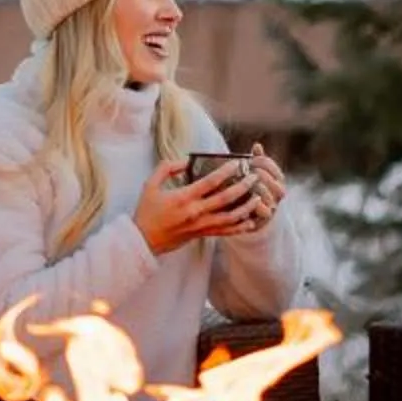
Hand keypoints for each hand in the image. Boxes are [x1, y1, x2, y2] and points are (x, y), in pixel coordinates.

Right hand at [136, 158, 259, 253]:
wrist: (143, 240)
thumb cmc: (147, 211)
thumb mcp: (151, 184)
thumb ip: (167, 168)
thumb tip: (185, 161)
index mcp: (183, 197)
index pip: (210, 182)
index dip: (226, 171)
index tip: (237, 163)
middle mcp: (195, 212)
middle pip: (225, 198)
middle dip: (243, 186)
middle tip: (254, 177)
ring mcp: (200, 225)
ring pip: (230, 217)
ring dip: (246, 207)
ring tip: (258, 198)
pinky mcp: (201, 235)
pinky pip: (225, 232)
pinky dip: (239, 227)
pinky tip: (250, 222)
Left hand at [236, 145, 287, 233]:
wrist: (244, 214)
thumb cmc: (246, 189)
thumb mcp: (249, 173)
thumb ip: (255, 160)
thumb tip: (257, 145)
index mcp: (275, 177)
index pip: (270, 165)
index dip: (260, 161)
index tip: (249, 160)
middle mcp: (278, 191)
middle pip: (273, 180)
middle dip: (259, 174)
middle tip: (247, 172)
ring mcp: (273, 204)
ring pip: (270, 194)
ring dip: (258, 188)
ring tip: (246, 185)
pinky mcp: (266, 217)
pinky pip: (265, 210)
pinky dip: (257, 204)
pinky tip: (247, 199)